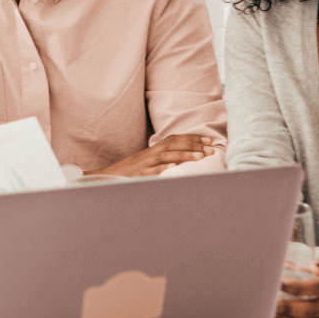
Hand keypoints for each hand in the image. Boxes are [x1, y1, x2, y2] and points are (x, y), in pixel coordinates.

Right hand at [91, 134, 214, 177]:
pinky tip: (174, 168)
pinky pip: (152, 171)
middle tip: (211, 149)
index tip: (210, 141)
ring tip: (200, 157)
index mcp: (154, 151)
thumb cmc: (130, 173)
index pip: (176, 139)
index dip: (193, 139)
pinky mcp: (138, 175)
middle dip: (194, 146)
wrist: (106, 178)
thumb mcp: (149, 164)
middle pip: (174, 145)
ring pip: (166, 156)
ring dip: (184, 156)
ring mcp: (144, 165)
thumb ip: (165, 161)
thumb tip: (186, 161)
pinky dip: (163, 169)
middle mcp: (150, 155)